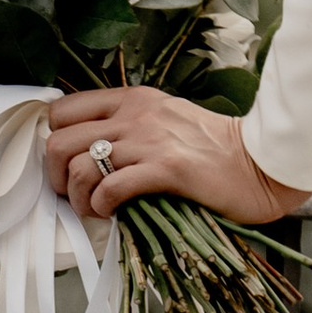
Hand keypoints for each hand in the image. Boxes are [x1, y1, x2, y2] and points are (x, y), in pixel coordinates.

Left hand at [44, 85, 311, 231]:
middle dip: (56, 177)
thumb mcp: (165, 121)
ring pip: (80, 168)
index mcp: (133, 99)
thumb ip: (128, 127)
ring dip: (79, 198)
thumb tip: (87, 154)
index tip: (66, 165)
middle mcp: (135, 114)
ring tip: (96, 209)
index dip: (53, 142)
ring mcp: (149, 140)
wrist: (258, 162)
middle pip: (60, 142)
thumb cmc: (213, 149)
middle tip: (76, 194)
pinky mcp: (165, 169)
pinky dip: (102, 207)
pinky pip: (110, 189)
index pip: (62, 110)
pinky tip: (116, 213)